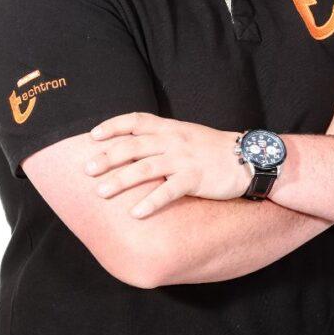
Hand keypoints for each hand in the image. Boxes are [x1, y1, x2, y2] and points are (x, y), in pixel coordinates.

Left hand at [84, 112, 248, 217]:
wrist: (247, 158)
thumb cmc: (212, 149)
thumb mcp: (186, 134)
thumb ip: (161, 137)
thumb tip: (132, 144)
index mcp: (170, 128)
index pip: (135, 120)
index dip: (113, 126)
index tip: (93, 136)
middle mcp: (173, 140)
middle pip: (133, 146)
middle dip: (107, 157)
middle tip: (86, 169)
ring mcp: (184, 159)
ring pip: (145, 169)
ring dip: (120, 181)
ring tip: (100, 192)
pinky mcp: (196, 178)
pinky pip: (169, 191)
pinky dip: (151, 202)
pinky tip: (135, 213)